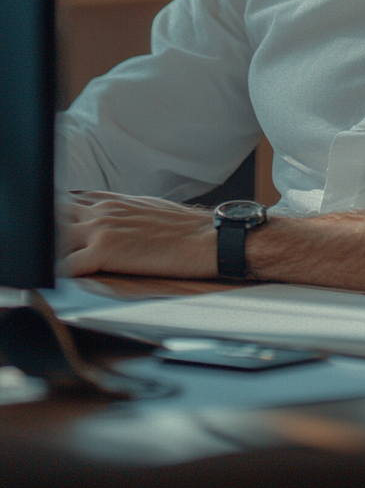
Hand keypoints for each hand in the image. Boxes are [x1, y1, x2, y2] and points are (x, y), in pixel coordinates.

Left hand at [58, 191, 216, 278]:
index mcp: (110, 201)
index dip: (52, 218)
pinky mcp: (104, 251)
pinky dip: (57, 276)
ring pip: (53, 240)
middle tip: (36, 254)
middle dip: (44, 236)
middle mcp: (101, 210)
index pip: (65, 202)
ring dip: (47, 256)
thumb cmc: (182, 228)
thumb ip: (118, 212)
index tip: (45, 232)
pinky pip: (66, 266)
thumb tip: (105, 222)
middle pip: (52, 218)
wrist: (205, 237)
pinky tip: (56, 286)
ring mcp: (101, 229)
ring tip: (43, 272)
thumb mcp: (145, 209)